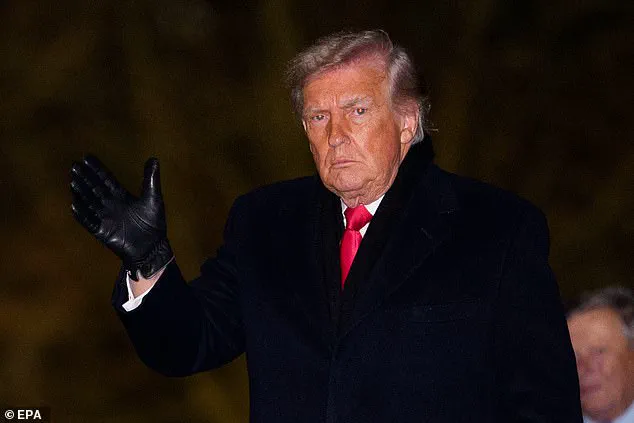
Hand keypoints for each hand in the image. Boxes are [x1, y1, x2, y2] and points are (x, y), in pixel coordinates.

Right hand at [70, 155, 172, 279]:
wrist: (152, 248)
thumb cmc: (153, 223)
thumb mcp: (153, 198)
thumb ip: (151, 179)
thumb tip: (154, 158)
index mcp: (121, 196)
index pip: (106, 179)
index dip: (97, 169)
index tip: (87, 157)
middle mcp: (111, 205)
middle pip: (95, 188)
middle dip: (85, 177)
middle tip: (74, 165)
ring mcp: (106, 218)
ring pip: (90, 202)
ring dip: (81, 192)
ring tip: (73, 181)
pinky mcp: (103, 231)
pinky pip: (90, 222)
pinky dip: (82, 214)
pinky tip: (74, 205)